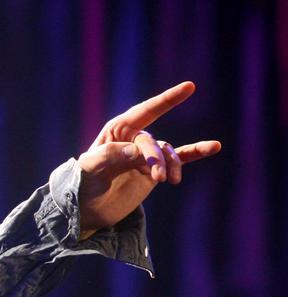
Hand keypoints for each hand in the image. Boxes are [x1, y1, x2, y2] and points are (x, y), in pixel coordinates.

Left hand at [76, 81, 220, 238]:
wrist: (86, 209)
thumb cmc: (81, 184)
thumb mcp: (89, 168)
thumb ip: (110, 156)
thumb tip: (137, 151)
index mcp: (116, 131)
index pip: (144, 112)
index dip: (166, 100)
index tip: (190, 87)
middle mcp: (133, 139)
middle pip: (152, 143)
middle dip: (155, 158)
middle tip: (156, 177)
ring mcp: (145, 156)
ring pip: (167, 154)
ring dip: (171, 165)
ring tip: (169, 181)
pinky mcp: (154, 171)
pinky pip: (179, 158)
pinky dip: (196, 152)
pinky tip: (214, 146)